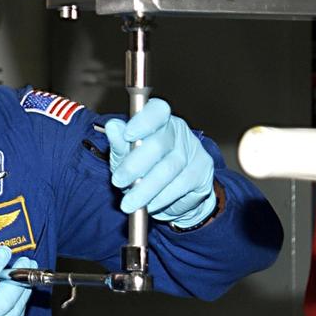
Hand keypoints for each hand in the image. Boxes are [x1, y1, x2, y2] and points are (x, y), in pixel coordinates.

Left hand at [105, 98, 215, 227]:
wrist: (170, 192)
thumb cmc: (143, 166)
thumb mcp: (125, 154)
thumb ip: (119, 142)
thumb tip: (112, 126)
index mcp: (158, 119)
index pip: (157, 110)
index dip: (143, 121)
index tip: (128, 135)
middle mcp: (178, 130)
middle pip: (159, 144)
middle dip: (135, 165)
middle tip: (118, 182)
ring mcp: (193, 149)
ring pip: (169, 169)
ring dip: (146, 188)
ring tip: (129, 202)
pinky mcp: (202, 169)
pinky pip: (181, 184)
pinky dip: (162, 197)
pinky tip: (150, 205)